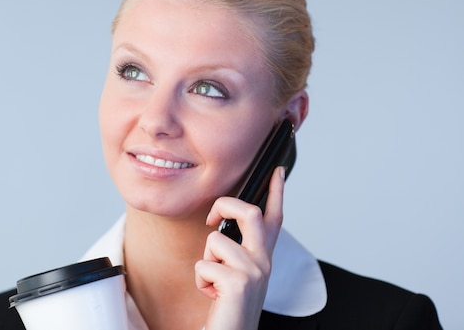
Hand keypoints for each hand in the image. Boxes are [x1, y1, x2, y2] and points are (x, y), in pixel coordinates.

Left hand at [195, 166, 284, 329]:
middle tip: (212, 218)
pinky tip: (213, 295)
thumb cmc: (229, 306)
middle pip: (250, 213)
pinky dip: (200, 280)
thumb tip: (221, 226)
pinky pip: (204, 264)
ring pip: (215, 240)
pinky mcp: (239, 283)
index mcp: (263, 257)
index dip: (276, 192)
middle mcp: (264, 262)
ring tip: (215, 282)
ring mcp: (254, 271)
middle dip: (225, 205)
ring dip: (206, 261)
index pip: (274, 218)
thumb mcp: (236, 273)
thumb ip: (236, 249)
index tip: (276, 170)